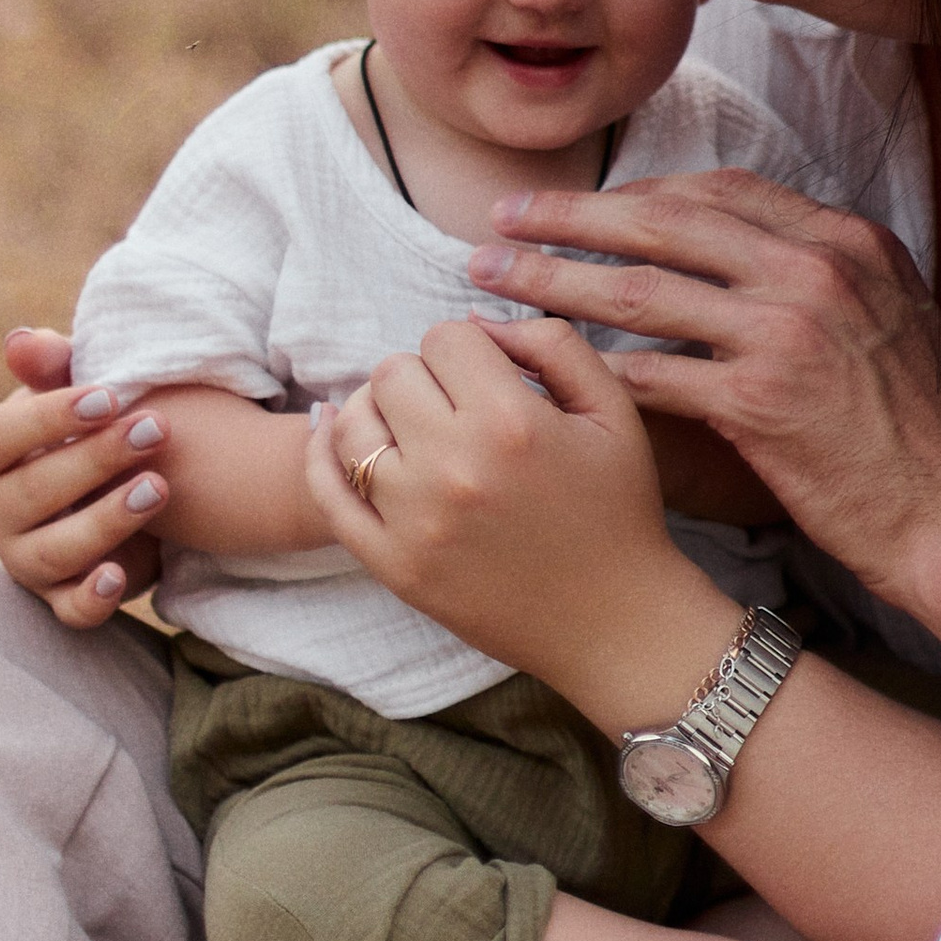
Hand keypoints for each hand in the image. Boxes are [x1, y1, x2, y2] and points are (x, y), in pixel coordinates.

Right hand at [0, 327, 166, 627]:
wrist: (131, 469)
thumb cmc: (96, 417)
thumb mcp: (81, 383)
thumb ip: (53, 364)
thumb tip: (21, 340)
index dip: (45, 418)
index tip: (107, 396)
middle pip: (27, 495)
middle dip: (94, 460)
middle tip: (156, 429)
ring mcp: (25, 558)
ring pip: (50, 553)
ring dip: (104, 521)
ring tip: (160, 487)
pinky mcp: (63, 595)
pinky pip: (68, 610)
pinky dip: (91, 597)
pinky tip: (121, 575)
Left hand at [308, 318, 737, 722]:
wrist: (612, 619)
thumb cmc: (618, 508)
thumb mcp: (612, 408)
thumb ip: (551, 343)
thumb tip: (477, 321)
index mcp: (511, 420)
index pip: (446, 336)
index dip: (468, 346)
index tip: (486, 373)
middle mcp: (453, 466)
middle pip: (392, 373)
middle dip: (423, 374)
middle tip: (453, 402)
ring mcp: (414, 521)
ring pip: (352, 425)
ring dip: (376, 410)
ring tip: (409, 424)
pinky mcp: (392, 566)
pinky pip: (328, 495)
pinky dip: (322, 454)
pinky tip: (336, 435)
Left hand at [468, 173, 940, 643]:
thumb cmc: (930, 427)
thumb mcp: (895, 315)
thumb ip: (828, 275)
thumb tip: (758, 259)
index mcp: (846, 238)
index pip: (721, 190)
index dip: (640, 193)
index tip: (586, 204)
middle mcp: (816, 268)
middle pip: (666, 223)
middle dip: (573, 216)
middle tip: (505, 216)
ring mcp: (787, 330)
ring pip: (642, 291)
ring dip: (556, 282)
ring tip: (496, 280)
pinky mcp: (761, 401)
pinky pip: (652, 375)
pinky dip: (591, 371)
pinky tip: (545, 373)